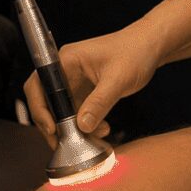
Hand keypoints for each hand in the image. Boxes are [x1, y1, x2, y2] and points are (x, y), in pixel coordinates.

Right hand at [23, 24, 162, 149]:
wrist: (151, 47)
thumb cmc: (135, 52)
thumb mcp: (118, 79)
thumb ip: (100, 102)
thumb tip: (83, 126)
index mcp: (66, 60)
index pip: (40, 85)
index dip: (40, 108)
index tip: (52, 129)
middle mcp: (66, 70)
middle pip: (47, 101)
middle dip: (54, 124)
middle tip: (64, 144)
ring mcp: (75, 81)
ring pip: (63, 111)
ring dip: (73, 127)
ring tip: (91, 138)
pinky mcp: (86, 91)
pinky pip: (77, 112)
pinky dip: (85, 124)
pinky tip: (100, 131)